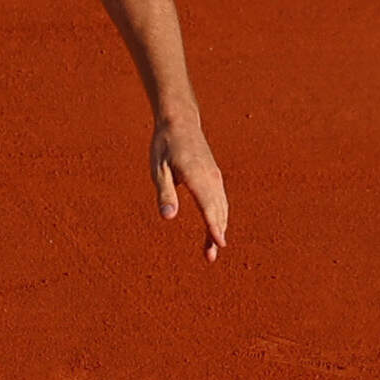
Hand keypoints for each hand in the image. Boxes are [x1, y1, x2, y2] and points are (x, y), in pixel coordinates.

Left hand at [154, 115, 229, 259]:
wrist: (180, 122)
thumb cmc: (164, 146)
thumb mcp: (158, 170)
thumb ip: (165, 193)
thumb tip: (168, 217)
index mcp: (197, 176)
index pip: (208, 207)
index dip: (214, 227)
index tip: (220, 244)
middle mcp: (211, 178)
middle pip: (218, 211)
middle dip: (216, 234)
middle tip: (210, 257)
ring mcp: (215, 176)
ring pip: (221, 207)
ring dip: (219, 227)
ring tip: (213, 248)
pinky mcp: (214, 176)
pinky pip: (219, 200)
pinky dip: (219, 216)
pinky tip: (215, 228)